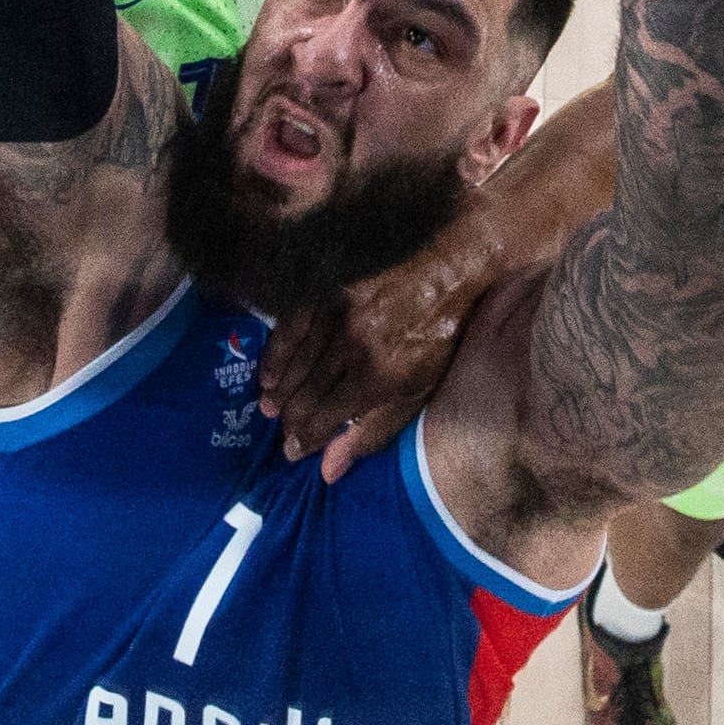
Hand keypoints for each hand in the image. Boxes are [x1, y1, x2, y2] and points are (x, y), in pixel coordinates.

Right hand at [259, 247, 479, 480]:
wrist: (454, 258)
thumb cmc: (446, 327)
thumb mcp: (425, 384)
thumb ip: (378, 426)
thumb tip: (331, 466)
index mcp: (380, 375)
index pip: (327, 416)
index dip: (306, 437)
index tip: (292, 450)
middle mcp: (352, 346)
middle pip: (307, 392)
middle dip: (290, 418)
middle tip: (279, 432)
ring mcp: (337, 313)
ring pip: (296, 361)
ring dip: (280, 389)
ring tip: (268, 406)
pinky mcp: (328, 286)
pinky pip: (291, 324)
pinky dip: (277, 351)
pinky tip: (269, 371)